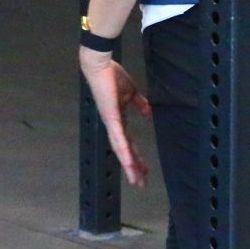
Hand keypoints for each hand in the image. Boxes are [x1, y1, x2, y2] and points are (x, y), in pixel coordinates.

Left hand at [79, 47, 151, 185]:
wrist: (100, 65)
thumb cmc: (113, 77)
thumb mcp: (131, 92)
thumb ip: (139, 104)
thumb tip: (149, 114)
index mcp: (119, 120)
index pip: (129, 143)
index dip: (136, 158)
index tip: (143, 170)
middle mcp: (113, 126)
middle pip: (124, 152)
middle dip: (133, 168)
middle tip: (141, 183)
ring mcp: (111, 123)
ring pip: (121, 150)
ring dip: (129, 165)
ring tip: (136, 179)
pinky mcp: (111, 117)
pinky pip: (118, 137)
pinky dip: (124, 150)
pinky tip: (129, 162)